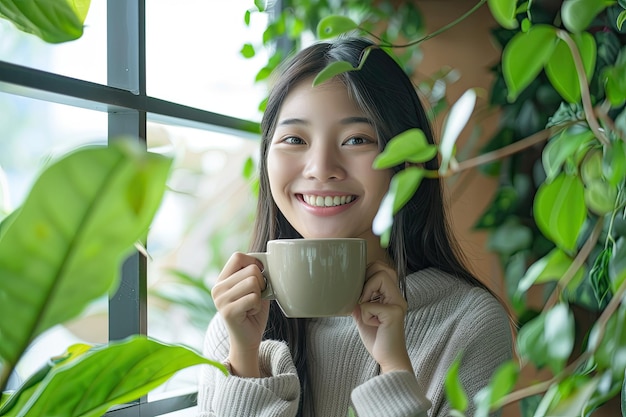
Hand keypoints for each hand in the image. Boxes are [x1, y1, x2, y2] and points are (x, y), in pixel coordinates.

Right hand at [211, 252, 269, 376]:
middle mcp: (217, 288)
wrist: (248, 340)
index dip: (254, 264)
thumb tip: (267, 258)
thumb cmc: (253, 311)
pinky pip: (253, 298)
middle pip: (251, 270)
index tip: (258, 278)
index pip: (238, 256)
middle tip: (255, 298)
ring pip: (253, 283)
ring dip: (259, 296)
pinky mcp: (228, 311)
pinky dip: (257, 306)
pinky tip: (250, 313)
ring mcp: (220, 300)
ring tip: (251, 305)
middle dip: (261, 284)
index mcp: (222, 279)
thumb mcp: (254, 288)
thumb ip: (255, 273)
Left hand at [352, 261, 412, 374]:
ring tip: (367, 309)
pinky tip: (373, 325)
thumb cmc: (378, 339)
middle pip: (382, 268)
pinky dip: (365, 315)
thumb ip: (359, 302)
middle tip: (363, 299)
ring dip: (366, 293)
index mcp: (392, 296)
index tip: (361, 294)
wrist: (389, 360)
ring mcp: (397, 304)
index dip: (367, 275)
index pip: (382, 269)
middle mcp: (397, 297)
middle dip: (366, 280)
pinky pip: (370, 304)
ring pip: (380, 277)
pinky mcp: (394, 313)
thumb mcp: (363, 316)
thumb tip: (347, 290)